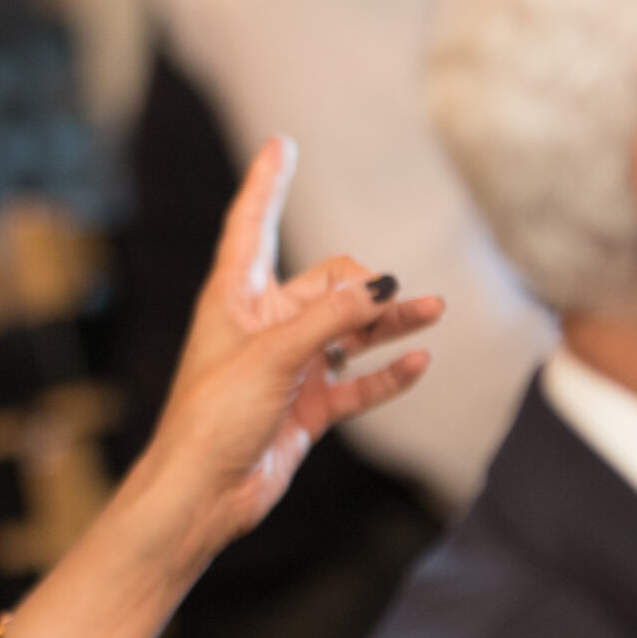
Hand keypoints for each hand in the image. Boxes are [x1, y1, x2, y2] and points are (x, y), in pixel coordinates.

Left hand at [132, 137, 444, 566]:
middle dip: (365, 284)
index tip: (281, 143)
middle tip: (395, 299)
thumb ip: (327, 318)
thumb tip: (381, 285)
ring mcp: (288, 367)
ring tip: (434, 312)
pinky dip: (387, 371)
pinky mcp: (307, 407)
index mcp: (233, 298)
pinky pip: (358, 381)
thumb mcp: (272, 357)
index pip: (253, 224)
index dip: (268, 182)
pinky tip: (419, 361)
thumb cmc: (214, 418)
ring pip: (350, 330)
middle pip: (327, 283)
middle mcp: (261, 326)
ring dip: (390, 321)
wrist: (203, 494)